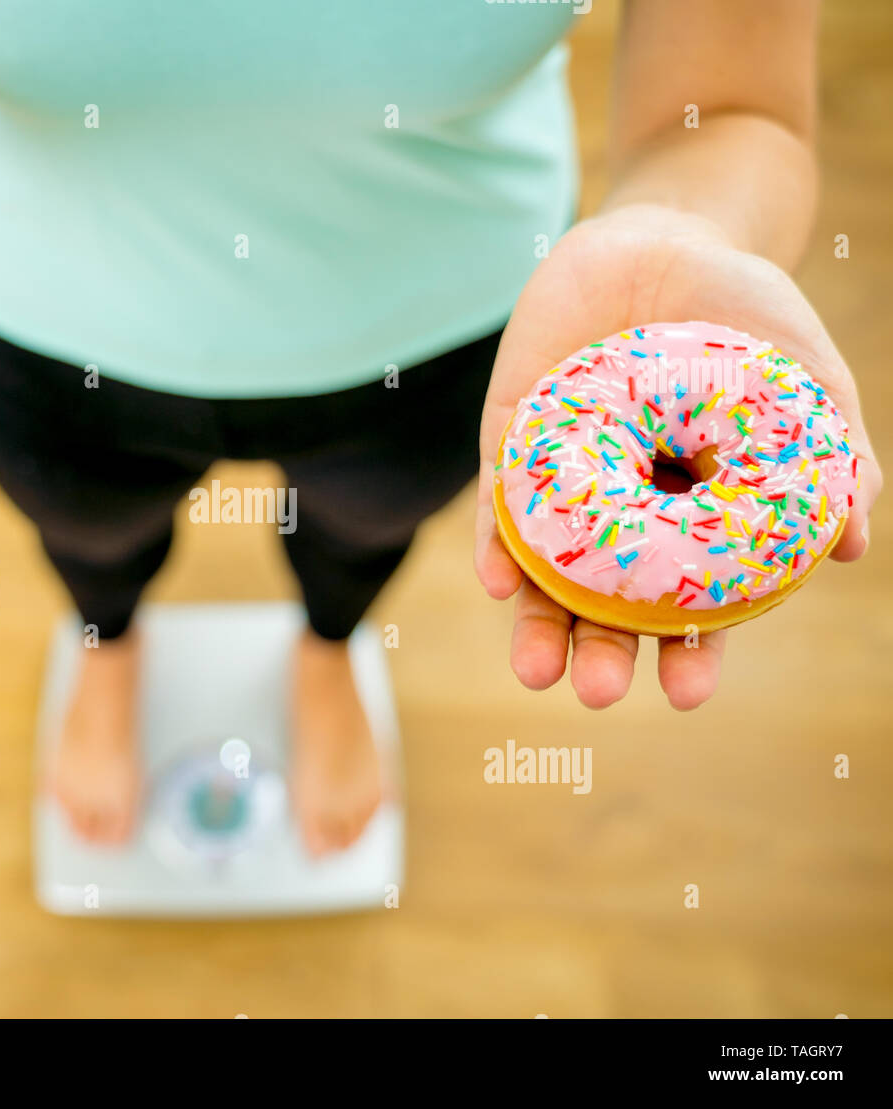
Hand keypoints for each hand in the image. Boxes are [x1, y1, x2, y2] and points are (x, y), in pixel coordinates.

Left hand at [474, 205, 881, 709]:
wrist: (668, 238)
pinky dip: (497, 543)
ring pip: (544, 569)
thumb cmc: (743, 316)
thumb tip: (853, 546)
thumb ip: (829, 458)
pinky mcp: (514, 444)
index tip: (687, 693)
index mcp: (693, 518)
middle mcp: (623, 513)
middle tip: (599, 693)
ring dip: (538, 623)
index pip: (688, 603)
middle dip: (601, 652)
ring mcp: (566, 482)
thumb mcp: (805, 382)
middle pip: (606, 601)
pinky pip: (500, 504)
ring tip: (538, 673)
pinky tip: (500, 582)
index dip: (689, 650)